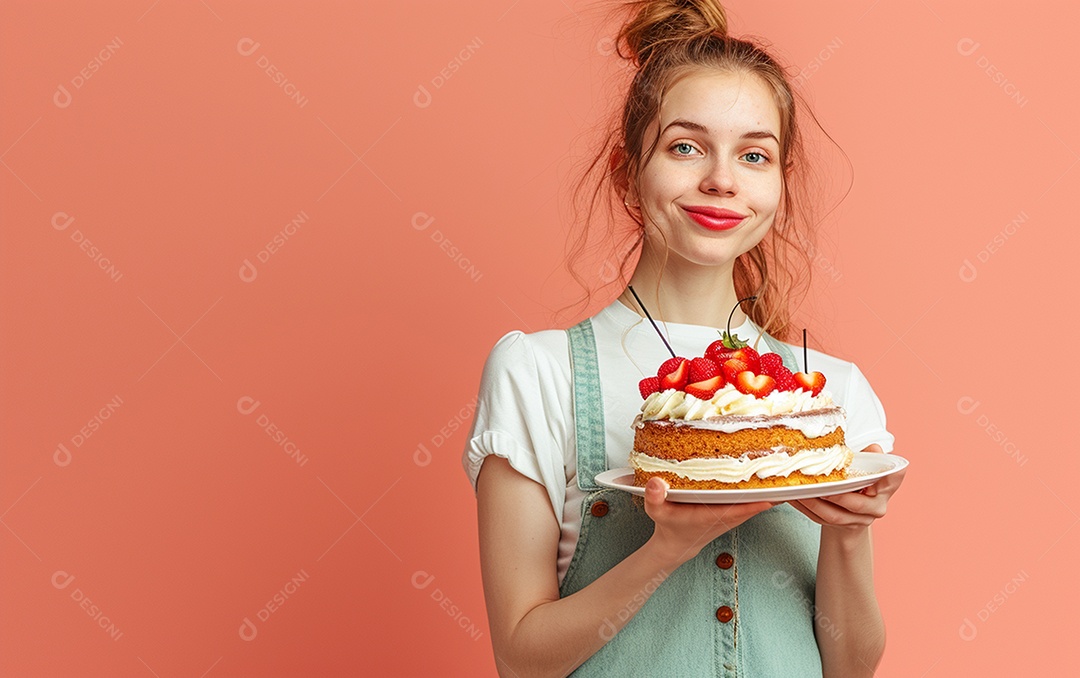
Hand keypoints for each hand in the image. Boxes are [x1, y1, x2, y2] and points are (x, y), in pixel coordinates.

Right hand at [643, 476, 775, 567]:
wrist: (676, 545)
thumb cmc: (668, 526)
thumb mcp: (657, 511)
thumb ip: (655, 498)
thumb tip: (656, 483)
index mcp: (712, 516)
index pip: (739, 509)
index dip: (756, 501)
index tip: (773, 491)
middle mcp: (727, 516)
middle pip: (756, 503)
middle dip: (771, 490)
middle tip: (789, 470)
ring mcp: (732, 515)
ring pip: (758, 502)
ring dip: (770, 490)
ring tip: (787, 469)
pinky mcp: (733, 512)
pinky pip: (752, 501)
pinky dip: (763, 491)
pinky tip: (772, 478)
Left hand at [788, 444, 905, 530]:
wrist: (853, 512)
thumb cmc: (859, 483)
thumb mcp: (865, 467)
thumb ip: (868, 458)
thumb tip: (873, 448)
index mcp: (886, 489)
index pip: (892, 481)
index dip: (888, 476)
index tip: (877, 467)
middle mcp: (876, 508)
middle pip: (856, 505)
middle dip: (835, 495)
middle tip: (819, 484)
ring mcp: (858, 521)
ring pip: (834, 515)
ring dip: (813, 502)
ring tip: (799, 489)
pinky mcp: (839, 527)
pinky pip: (819, 519)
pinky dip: (804, 508)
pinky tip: (792, 496)